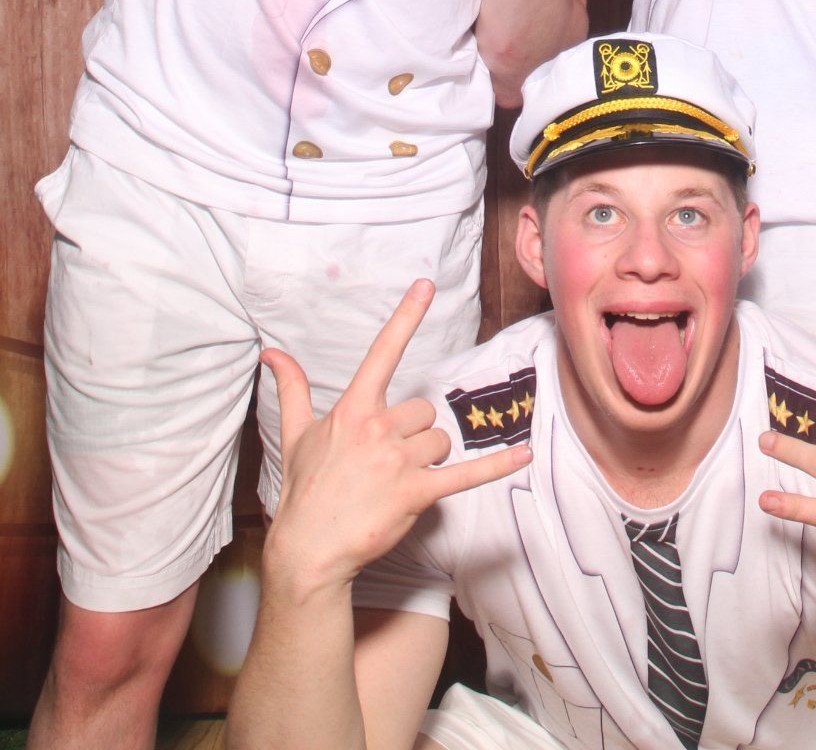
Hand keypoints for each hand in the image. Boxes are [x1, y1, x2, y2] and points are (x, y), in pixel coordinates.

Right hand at [262, 280, 530, 593]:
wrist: (309, 549)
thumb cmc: (305, 489)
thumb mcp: (295, 434)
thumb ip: (292, 388)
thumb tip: (272, 353)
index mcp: (353, 409)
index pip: (384, 352)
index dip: (406, 316)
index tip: (426, 284)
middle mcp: (378, 429)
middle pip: (424, 413)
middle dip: (413, 435)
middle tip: (385, 462)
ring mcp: (398, 462)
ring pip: (440, 443)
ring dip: (428, 460)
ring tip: (396, 481)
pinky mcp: (416, 494)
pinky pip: (466, 474)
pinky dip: (497, 466)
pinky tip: (524, 454)